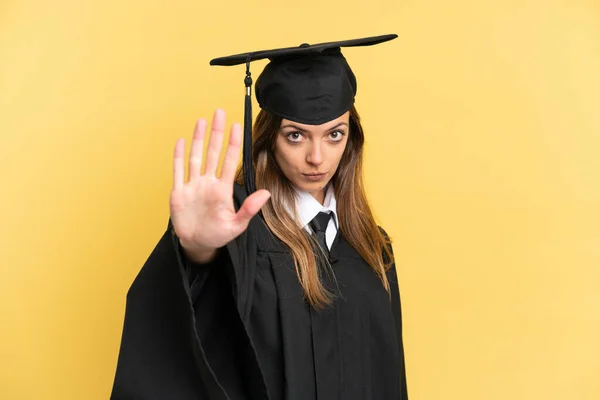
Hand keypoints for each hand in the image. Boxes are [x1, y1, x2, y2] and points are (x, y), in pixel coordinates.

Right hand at [170, 109, 270, 261]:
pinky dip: (178, 156)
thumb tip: (266, 193)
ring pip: (195, 157)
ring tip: (202, 121)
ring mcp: (193, 186)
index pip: (229, 161)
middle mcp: (208, 183)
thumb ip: (249, 209)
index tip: (237, 126)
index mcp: (222, 189)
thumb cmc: (219, 235)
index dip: (232, 144)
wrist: (197, 244)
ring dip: (198, 139)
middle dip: (216, 133)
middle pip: (213, 152)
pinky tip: (180, 141)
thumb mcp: (237, 225)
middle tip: (220, 112)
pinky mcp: (179, 193)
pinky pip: (178, 171)